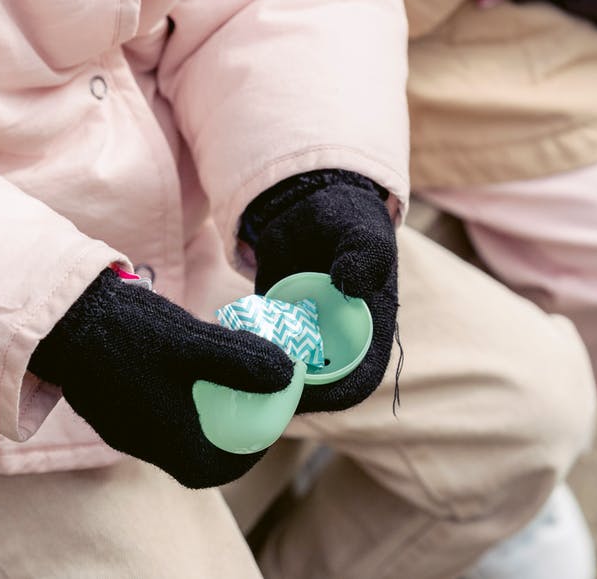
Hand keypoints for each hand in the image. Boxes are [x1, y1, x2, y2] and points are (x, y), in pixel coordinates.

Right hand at [28, 269, 295, 487]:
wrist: (61, 317)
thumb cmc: (127, 334)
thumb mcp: (193, 342)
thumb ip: (241, 360)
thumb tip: (289, 374)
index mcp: (164, 441)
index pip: (217, 468)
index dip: (249, 450)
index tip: (268, 421)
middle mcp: (140, 443)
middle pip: (197, 450)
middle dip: (228, 426)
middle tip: (250, 393)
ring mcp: (121, 425)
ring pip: (173, 428)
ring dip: (202, 408)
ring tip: (219, 372)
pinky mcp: (108, 405)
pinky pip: (152, 411)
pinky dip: (176, 396)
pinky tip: (180, 363)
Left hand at [239, 170, 397, 413]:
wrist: (310, 201)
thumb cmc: (348, 219)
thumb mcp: (363, 232)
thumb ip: (366, 255)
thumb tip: (353, 285)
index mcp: (370, 331)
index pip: (358, 381)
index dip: (334, 395)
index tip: (300, 394)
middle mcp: (338, 341)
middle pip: (317, 387)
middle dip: (288, 391)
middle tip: (255, 385)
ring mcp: (304, 334)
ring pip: (286, 371)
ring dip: (264, 373)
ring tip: (237, 364)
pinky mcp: (275, 322)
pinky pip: (262, 345)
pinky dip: (247, 347)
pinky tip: (226, 342)